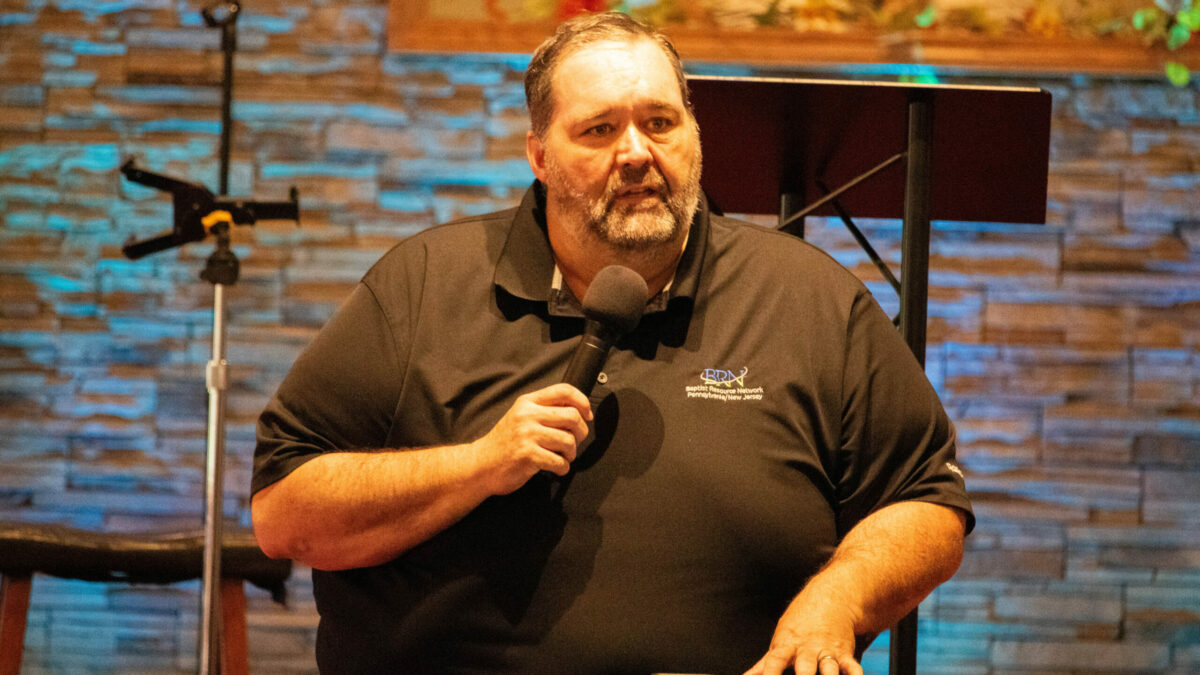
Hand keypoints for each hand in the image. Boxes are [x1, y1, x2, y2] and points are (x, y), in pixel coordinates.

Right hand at [471, 383, 592, 494]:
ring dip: (571, 454)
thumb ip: (544, 410)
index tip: (587, 415)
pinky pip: (560, 462)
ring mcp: (527, 435)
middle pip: (572, 416)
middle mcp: (527, 415)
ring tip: (562, 457)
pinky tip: (555, 468)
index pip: (564, 391)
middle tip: (574, 442)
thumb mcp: (521, 417)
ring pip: (569, 441)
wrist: (480, 465)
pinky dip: (563, 468)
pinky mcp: (528, 455)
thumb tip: (577, 409)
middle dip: (581, 433)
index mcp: (527, 402)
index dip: (582, 402)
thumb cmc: (504, 443)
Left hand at [744, 592, 862, 674]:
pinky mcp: (845, 654)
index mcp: (787, 645)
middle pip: (805, 669)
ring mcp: (827, 651)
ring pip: (830, 671)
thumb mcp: (780, 639)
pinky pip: (853, 669)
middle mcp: (808, 649)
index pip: (774, 662)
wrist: (831, 598)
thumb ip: (765, 664)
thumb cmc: (801, 622)